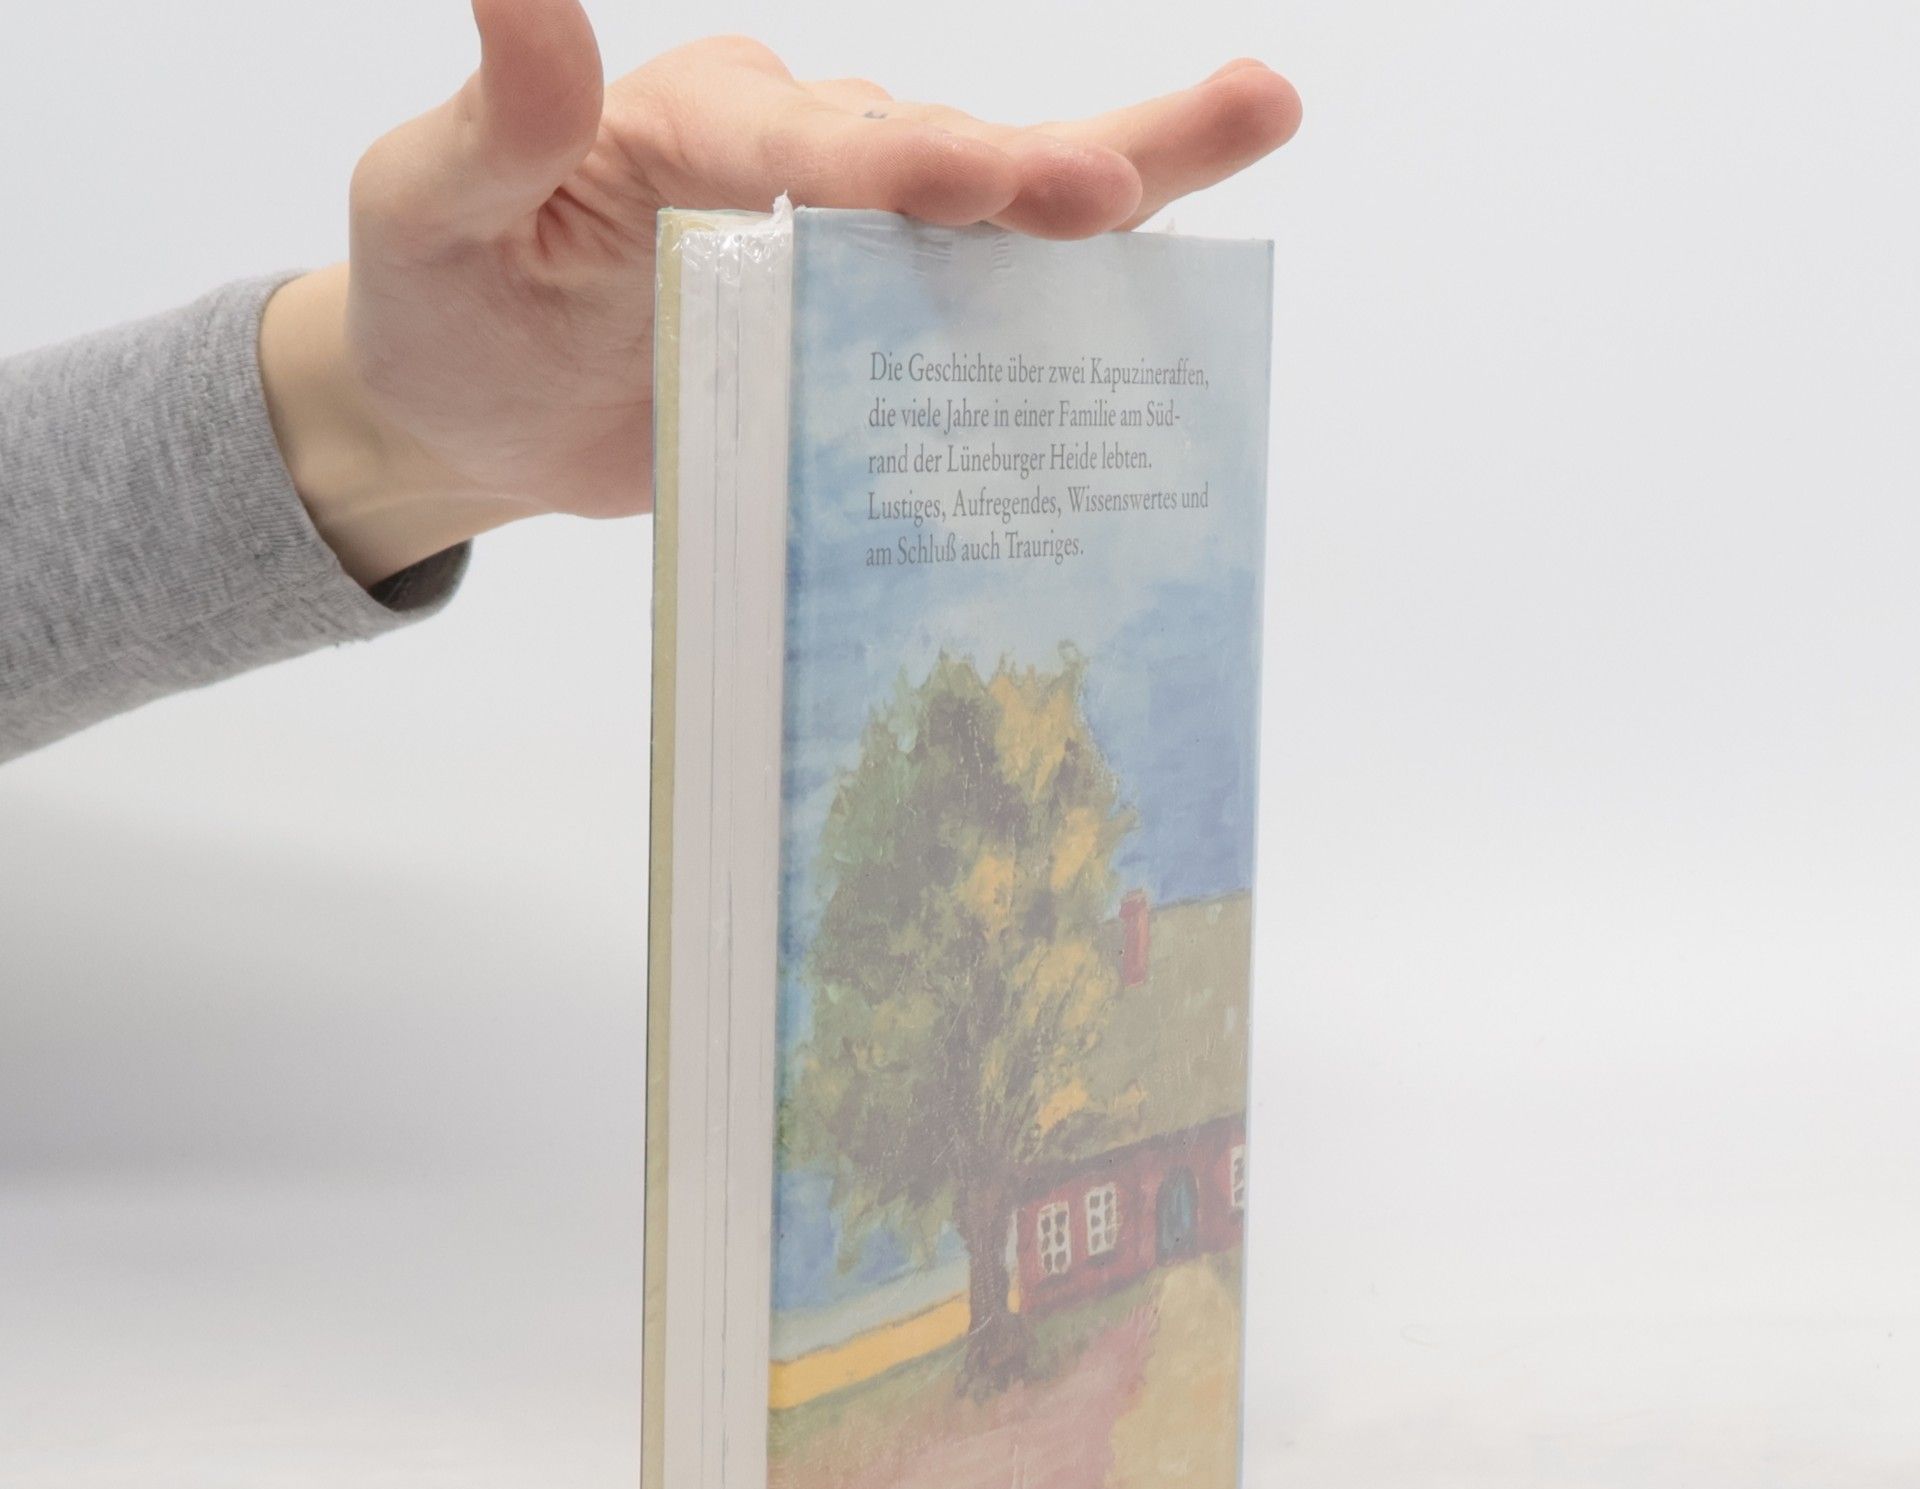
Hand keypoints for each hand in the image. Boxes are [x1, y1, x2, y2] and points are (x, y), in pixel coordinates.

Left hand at [259, 8, 1301, 585]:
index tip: (983, 184)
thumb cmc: (442, 304)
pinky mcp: (863, 328)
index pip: (804, 145)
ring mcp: (839, 244)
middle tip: (1117, 185)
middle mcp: (789, 159)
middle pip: (926, 152)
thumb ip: (496, 119)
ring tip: (1255, 114)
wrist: (472, 411)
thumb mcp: (431, 208)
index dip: (896, 167)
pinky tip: (1174, 255)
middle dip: (1022, 172)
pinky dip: (1074, 283)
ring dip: (1114, 172)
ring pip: (985, 206)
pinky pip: (975, 299)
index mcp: (691, 125)